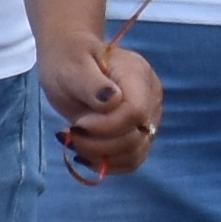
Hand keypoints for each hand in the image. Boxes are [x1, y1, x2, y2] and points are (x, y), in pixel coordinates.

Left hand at [41, 35, 162, 182]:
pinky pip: (131, 160)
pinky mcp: (140, 133)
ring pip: (135, 153)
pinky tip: (84, 153)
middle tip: (69, 133)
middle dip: (98, 144)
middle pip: (137, 137)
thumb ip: (91, 83)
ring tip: (75, 141)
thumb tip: (112, 100)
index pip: (135, 112)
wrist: (71, 59)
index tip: (77, 124)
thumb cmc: (69, 59)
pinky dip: (107, 163)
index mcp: (138, 75)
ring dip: (100, 156)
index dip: (106, 126)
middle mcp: (151, 97)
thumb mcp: (72, 66)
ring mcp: (149, 117)